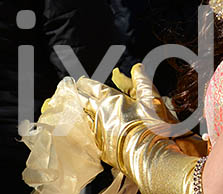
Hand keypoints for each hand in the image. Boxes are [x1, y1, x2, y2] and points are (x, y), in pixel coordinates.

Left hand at [76, 66, 200, 193]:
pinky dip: (86, 128)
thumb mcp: (150, 99)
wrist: (147, 155)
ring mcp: (98, 132)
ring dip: (81, 112)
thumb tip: (137, 67)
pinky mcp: (100, 147)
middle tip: (73, 92)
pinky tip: (87, 129)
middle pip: (84, 103)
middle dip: (79, 96)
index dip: (87, 83)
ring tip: (77, 109)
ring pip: (85, 118)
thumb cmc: (150, 125)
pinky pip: (89, 134)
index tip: (81, 81)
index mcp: (111, 100)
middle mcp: (100, 115)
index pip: (94, 88)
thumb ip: (142, 81)